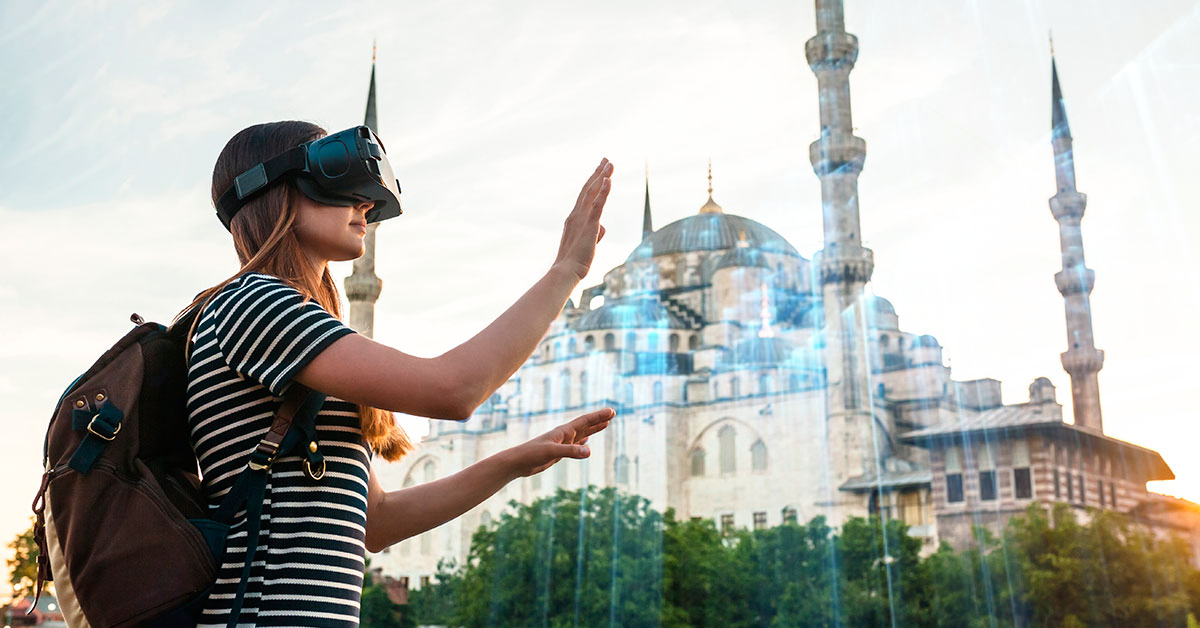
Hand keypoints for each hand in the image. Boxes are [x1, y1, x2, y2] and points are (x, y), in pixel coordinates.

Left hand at [504, 407, 614, 477]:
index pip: (585, 421)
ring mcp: (562, 444)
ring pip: (582, 434)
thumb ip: (571, 451)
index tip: (611, 411)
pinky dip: (583, 442)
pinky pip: (575, 445)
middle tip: (612, 414)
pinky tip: (586, 441)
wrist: (518, 462)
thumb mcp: (552, 452)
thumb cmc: (532, 454)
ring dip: (594, 429)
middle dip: (599, 420)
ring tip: (605, 424)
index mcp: (563, 431)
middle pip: (585, 425)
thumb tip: (590, 452)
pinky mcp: (558, 452)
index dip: (598, 416)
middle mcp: (564, 435)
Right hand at [554, 159, 613, 280]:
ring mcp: (582, 219)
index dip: (593, 181)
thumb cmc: (575, 261)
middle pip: (589, 189)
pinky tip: (608, 179)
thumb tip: (602, 228)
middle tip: (606, 159)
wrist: (565, 271)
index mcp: (574, 218)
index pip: (585, 196)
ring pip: (593, 193)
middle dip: (598, 173)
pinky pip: (597, 205)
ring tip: (609, 163)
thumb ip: (595, 232)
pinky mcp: (590, 225)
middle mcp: (576, 215)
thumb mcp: (587, 243)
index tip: (599, 170)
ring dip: (602, 176)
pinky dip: (603, 191)